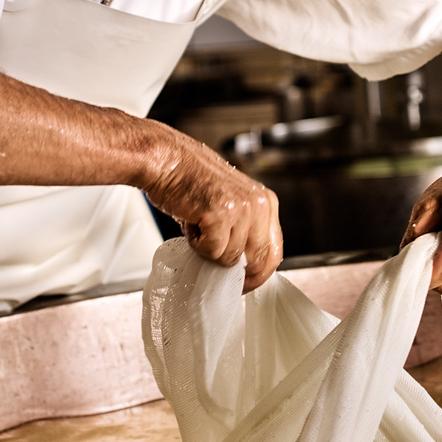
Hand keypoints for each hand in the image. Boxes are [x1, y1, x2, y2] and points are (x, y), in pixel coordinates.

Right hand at [141, 131, 282, 291]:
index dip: (259, 273)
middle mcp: (260, 204)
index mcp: (266, 201)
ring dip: (210, 251)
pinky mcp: (221, 215)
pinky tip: (191, 222)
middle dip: (238, 273)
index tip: (246, 283)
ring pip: (231, 258)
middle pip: (259, 260)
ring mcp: (242, 210)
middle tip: (217, 268)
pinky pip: (212, 251)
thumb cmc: (190, 179)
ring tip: (198, 226)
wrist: (166, 159)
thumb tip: (243, 263)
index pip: (274, 250)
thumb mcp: (231, 200)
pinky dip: (197, 244)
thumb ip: (243, 227)